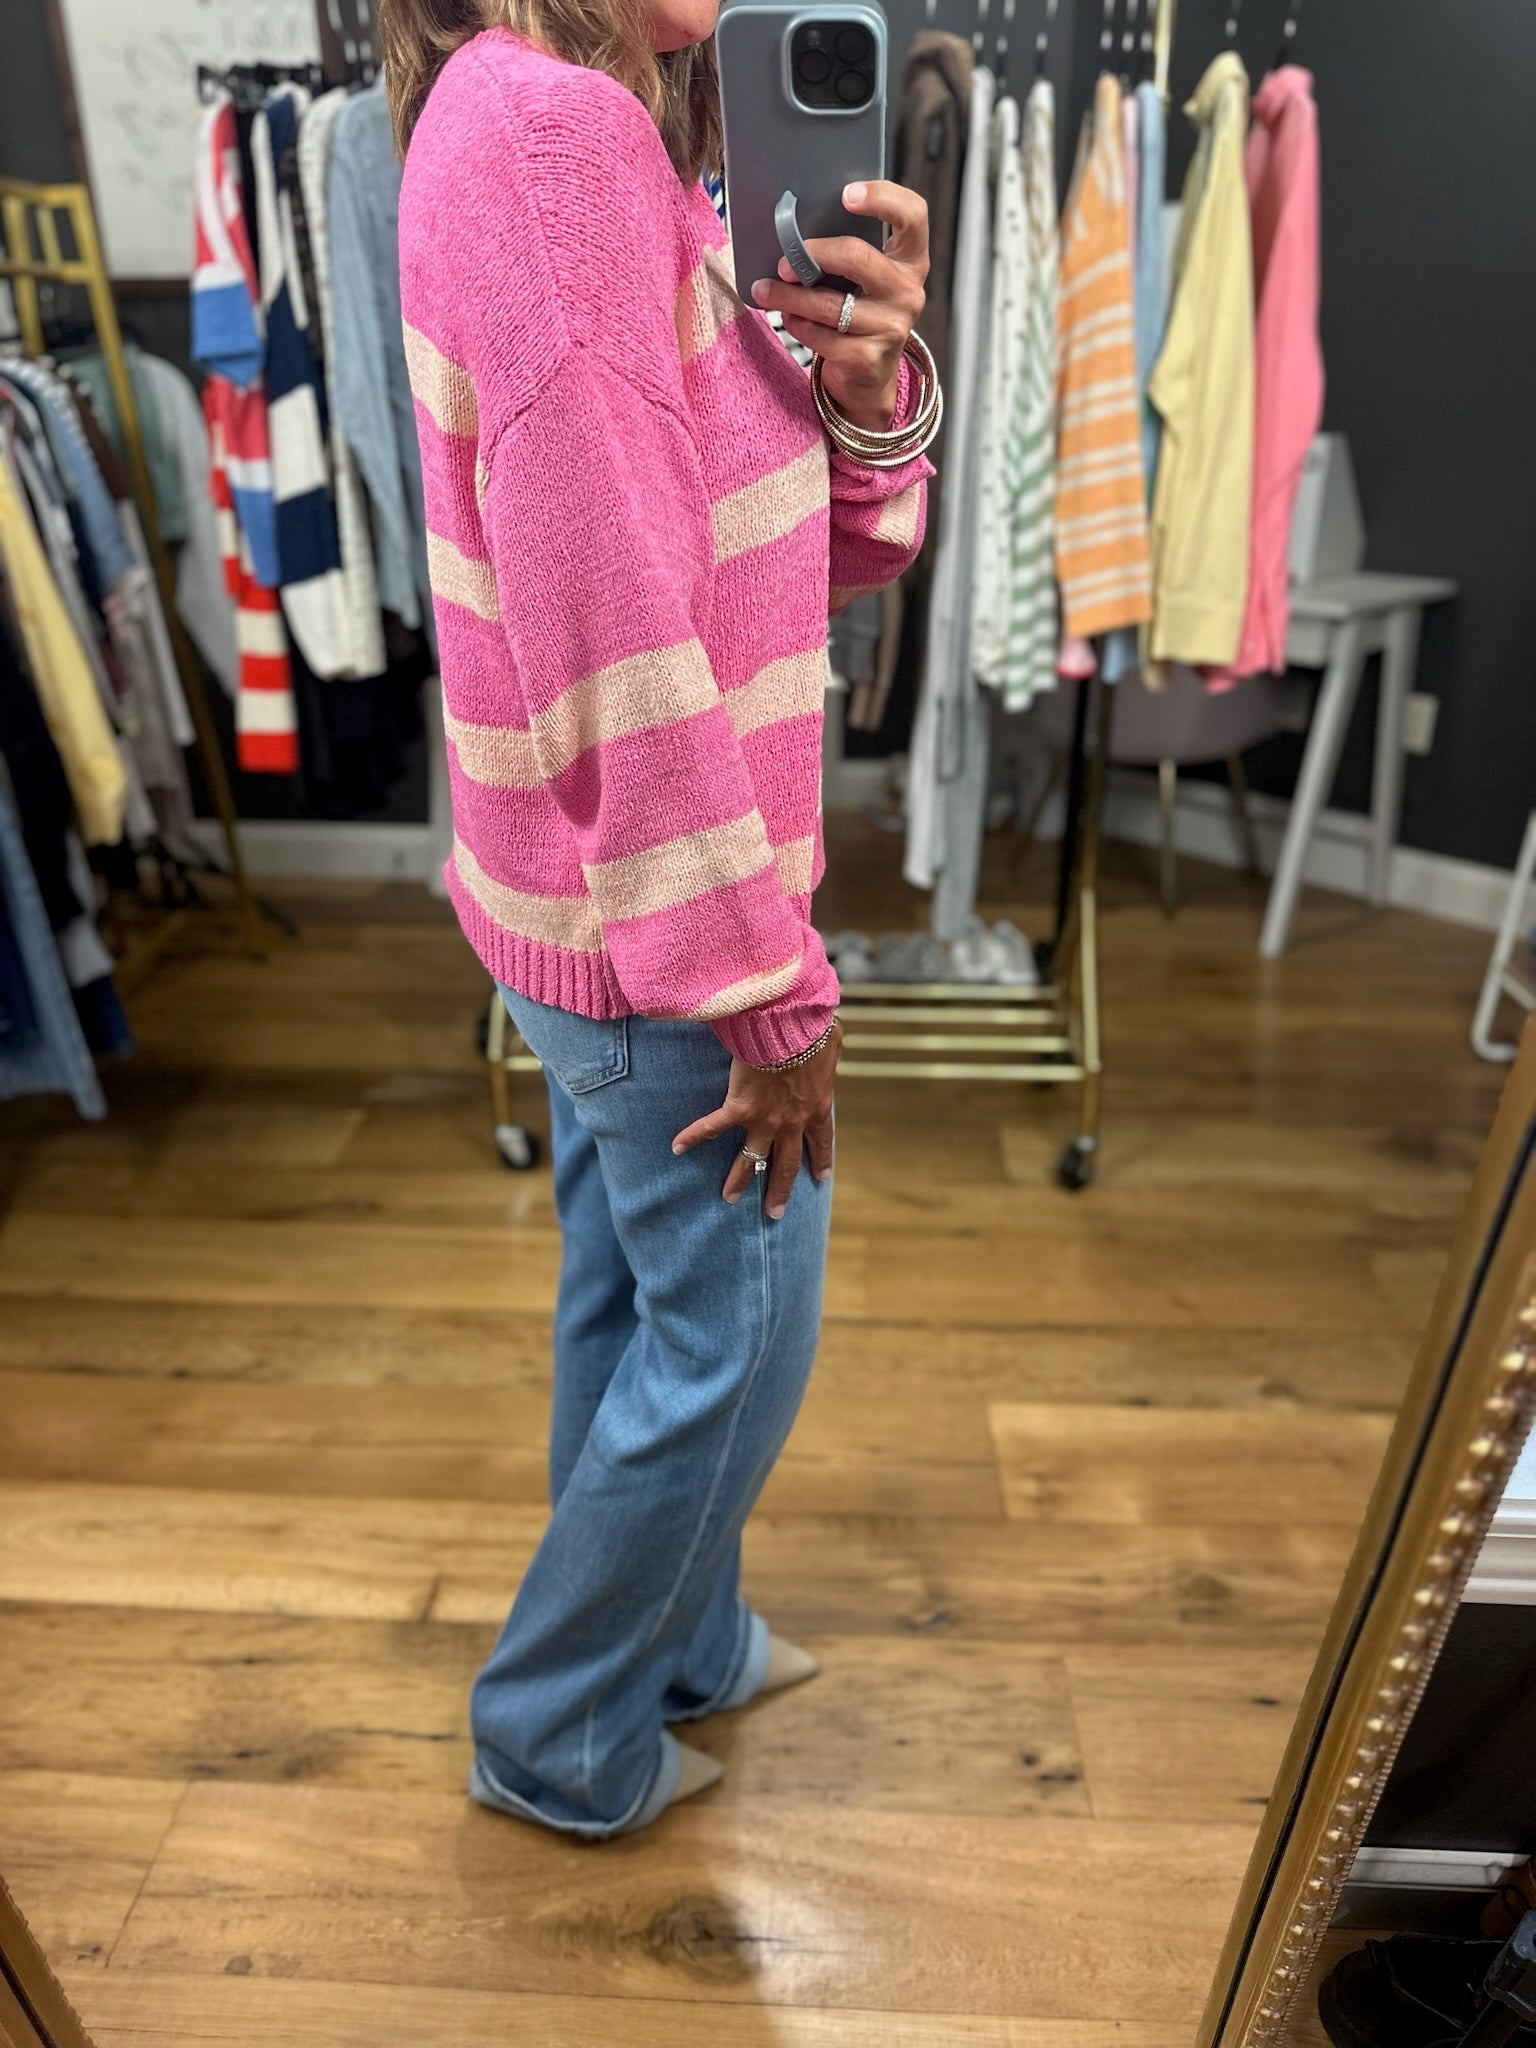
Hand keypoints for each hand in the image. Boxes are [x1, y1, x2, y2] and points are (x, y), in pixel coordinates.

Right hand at [671, 1022, 842, 1218]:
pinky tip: (677, 1147)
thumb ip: (829, 1052)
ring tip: (728, 1199)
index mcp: (816, 1106)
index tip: (821, 1178)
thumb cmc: (811, 1029)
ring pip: (752, 1158)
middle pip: (786, 1164)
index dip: (821, 1160)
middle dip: (780, 1190)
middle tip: (774, 1213)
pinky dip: (694, 1136)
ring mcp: (764, 1119)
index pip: (822, 1141)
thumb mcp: (830, 1042)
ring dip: (739, 1180)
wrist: (788, 1027)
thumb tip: (828, 1042)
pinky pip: (713, 1127)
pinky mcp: (739, 1108)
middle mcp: (791, 1121)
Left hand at [749, 180, 928, 433]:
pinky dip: (798, 325)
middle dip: (812, 255)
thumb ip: (848, 252)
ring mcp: (892, 327)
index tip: (846, 195)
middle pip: (857, 256)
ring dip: (789, 296)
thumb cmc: (859, 310)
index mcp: (911, 261)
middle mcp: (908, 292)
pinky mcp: (868, 358)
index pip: (913, 215)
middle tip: (784, 262)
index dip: (883, 198)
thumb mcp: (864, 278)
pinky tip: (789, 318)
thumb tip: (792, 227)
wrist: (869, 375)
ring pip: (830, 304)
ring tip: (765, 290)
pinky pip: (821, 336)